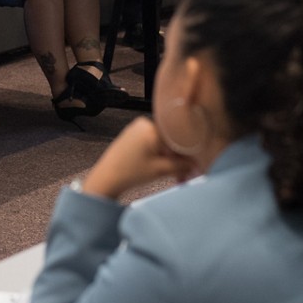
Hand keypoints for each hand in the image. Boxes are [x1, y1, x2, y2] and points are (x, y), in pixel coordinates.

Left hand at [83, 117, 197, 200]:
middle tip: (187, 175)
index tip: (196, 165)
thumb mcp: (160, 170)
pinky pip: (153, 145)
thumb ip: (182, 166)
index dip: (189, 154)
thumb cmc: (127, 173)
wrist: (106, 179)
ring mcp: (137, 129)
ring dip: (171, 161)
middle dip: (180, 161)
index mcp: (151, 127)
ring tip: (177, 177)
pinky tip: (165, 170)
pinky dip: (160, 157)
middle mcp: (144, 124)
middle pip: (170, 142)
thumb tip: (196, 165)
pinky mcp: (132, 137)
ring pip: (162, 145)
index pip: (178, 138)